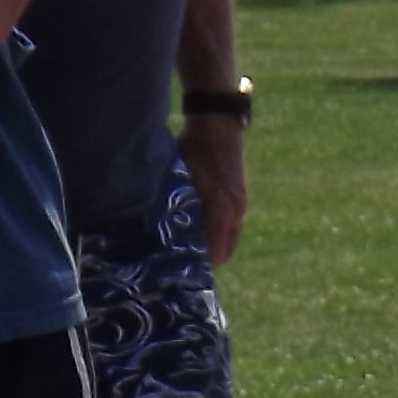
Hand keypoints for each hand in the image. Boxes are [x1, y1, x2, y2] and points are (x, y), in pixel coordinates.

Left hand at [181, 108, 248, 263]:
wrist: (219, 122)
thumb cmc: (195, 147)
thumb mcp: (180, 177)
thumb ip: (175, 205)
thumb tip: (157, 231)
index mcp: (221, 210)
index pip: (216, 254)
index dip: (201, 267)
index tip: (183, 275)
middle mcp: (235, 211)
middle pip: (225, 251)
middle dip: (207, 261)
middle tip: (184, 267)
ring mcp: (239, 203)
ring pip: (229, 238)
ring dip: (213, 246)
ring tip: (190, 251)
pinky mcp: (238, 195)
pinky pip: (230, 225)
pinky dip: (217, 232)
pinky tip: (198, 228)